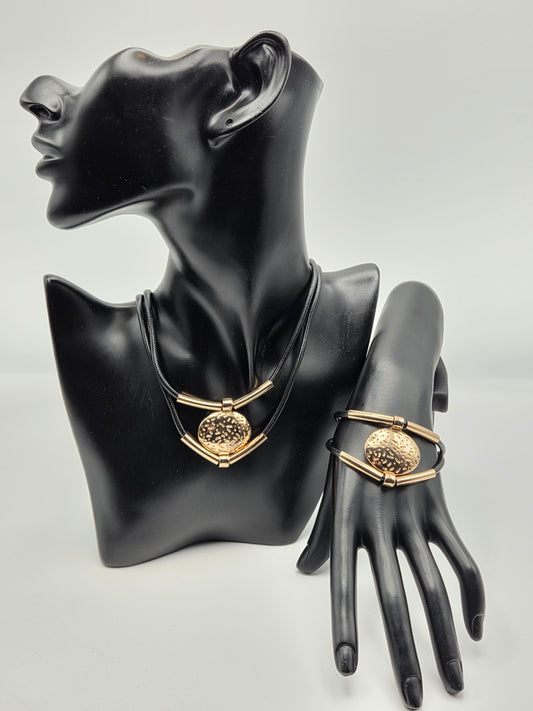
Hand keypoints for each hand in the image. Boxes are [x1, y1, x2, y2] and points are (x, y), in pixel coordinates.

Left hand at [297, 452, 484, 708]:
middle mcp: (380, 520)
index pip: (343, 580)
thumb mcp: (329, 485)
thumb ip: (321, 533)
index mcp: (346, 516)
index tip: (346, 666)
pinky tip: (473, 626)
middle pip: (395, 595)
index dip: (344, 623)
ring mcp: (414, 515)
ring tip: (453, 679)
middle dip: (405, 651)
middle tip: (414, 697)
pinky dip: (471, 593)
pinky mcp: (440, 508)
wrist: (390, 398)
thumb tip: (303, 571)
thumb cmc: (352, 442)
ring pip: (435, 586)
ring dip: (445, 638)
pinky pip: (461, 557)